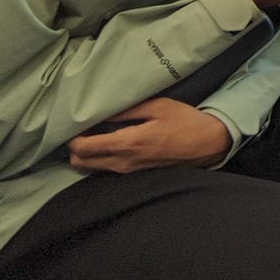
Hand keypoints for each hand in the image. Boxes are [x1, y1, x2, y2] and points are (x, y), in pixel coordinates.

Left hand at [67, 98, 231, 172]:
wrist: (206, 144)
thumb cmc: (184, 121)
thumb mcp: (158, 106)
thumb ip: (128, 110)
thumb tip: (103, 111)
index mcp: (128, 143)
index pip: (84, 148)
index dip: (73, 137)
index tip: (76, 122)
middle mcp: (123, 162)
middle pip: (80, 162)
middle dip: (75, 147)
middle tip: (83, 128)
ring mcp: (128, 171)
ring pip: (90, 168)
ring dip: (86, 154)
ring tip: (94, 134)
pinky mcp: (134, 173)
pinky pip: (105, 169)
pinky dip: (100, 158)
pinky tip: (109, 142)